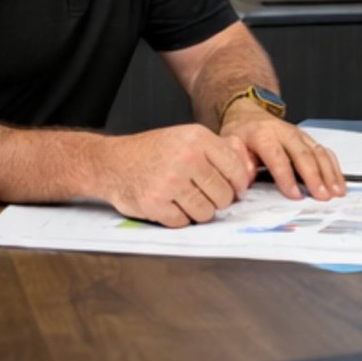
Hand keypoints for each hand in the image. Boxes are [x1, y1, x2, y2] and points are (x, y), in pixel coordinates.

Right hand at [92, 123, 255, 227]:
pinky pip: (183, 222)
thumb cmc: (153, 152)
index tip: (232, 188)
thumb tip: (249, 171)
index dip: (238, 184)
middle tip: (200, 192)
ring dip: (197, 210)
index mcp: (196, 138)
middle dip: (216, 200)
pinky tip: (167, 202)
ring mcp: (169, 181)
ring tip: (182, 197)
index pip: (236, 170)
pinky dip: (177, 217)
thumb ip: (218, 151)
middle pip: (224, 196)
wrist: (112, 162)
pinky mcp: (155, 204)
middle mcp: (185, 157)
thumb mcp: (185, 138)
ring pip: (206, 213)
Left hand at [219, 106, 345, 200]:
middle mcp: (282, 131)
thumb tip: (246, 177)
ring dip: (328, 173)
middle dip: (313, 176)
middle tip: (322, 196)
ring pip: (317, 151)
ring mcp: (298, 133)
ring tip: (335, 192)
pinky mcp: (308, 138)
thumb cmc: (240, 134)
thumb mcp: (230, 144)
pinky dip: (334, 167)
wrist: (248, 113)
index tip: (295, 195)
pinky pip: (324, 151)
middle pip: (301, 153)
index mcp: (261, 133)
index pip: (276, 155)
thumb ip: (238, 161)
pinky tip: (339, 183)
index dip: (286, 176)